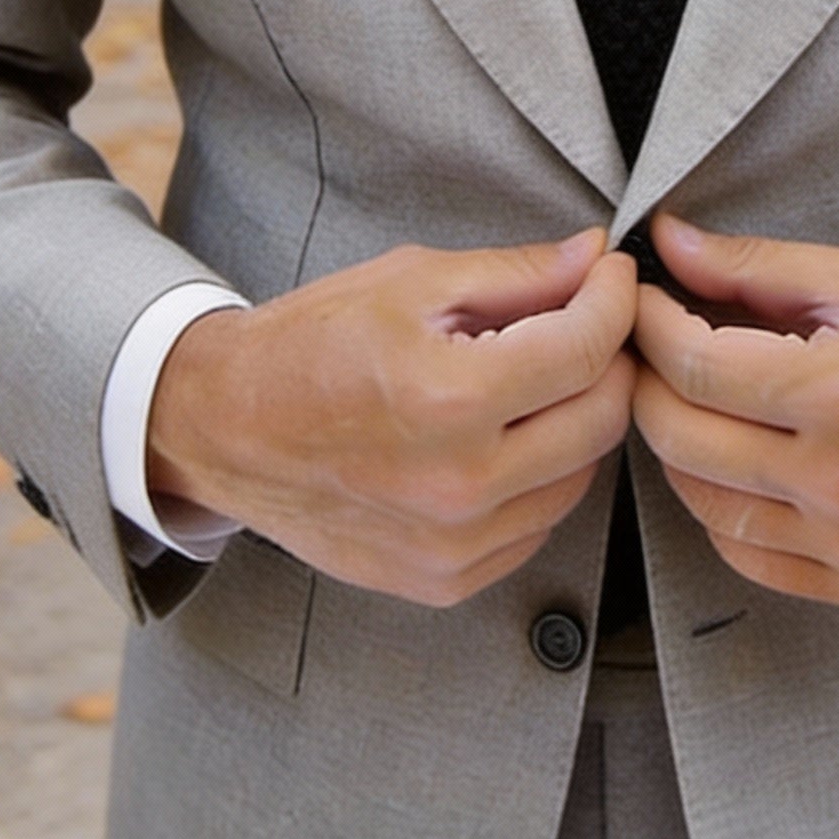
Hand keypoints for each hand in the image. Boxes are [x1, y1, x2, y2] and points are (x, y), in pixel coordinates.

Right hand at [147, 231, 637, 606]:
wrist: (225, 427)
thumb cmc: (311, 344)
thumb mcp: (411, 282)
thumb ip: (516, 274)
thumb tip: (592, 258)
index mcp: (449, 398)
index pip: (586, 348)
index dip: (614, 300)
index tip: (610, 276)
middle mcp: (458, 484)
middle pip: (601, 417)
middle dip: (608, 358)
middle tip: (584, 321)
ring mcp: (453, 544)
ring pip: (580, 475)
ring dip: (576, 419)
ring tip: (533, 379)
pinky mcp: (445, 579)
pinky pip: (537, 524)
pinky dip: (539, 476)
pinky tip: (501, 437)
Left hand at [630, 217, 838, 610]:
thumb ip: (757, 266)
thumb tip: (669, 242)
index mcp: (837, 392)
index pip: (691, 365)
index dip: (649, 325)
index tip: (642, 300)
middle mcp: (837, 481)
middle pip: (680, 439)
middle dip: (647, 383)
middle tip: (652, 348)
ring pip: (704, 505)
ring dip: (679, 448)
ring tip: (693, 401)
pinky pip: (751, 558)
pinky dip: (723, 512)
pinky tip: (735, 465)